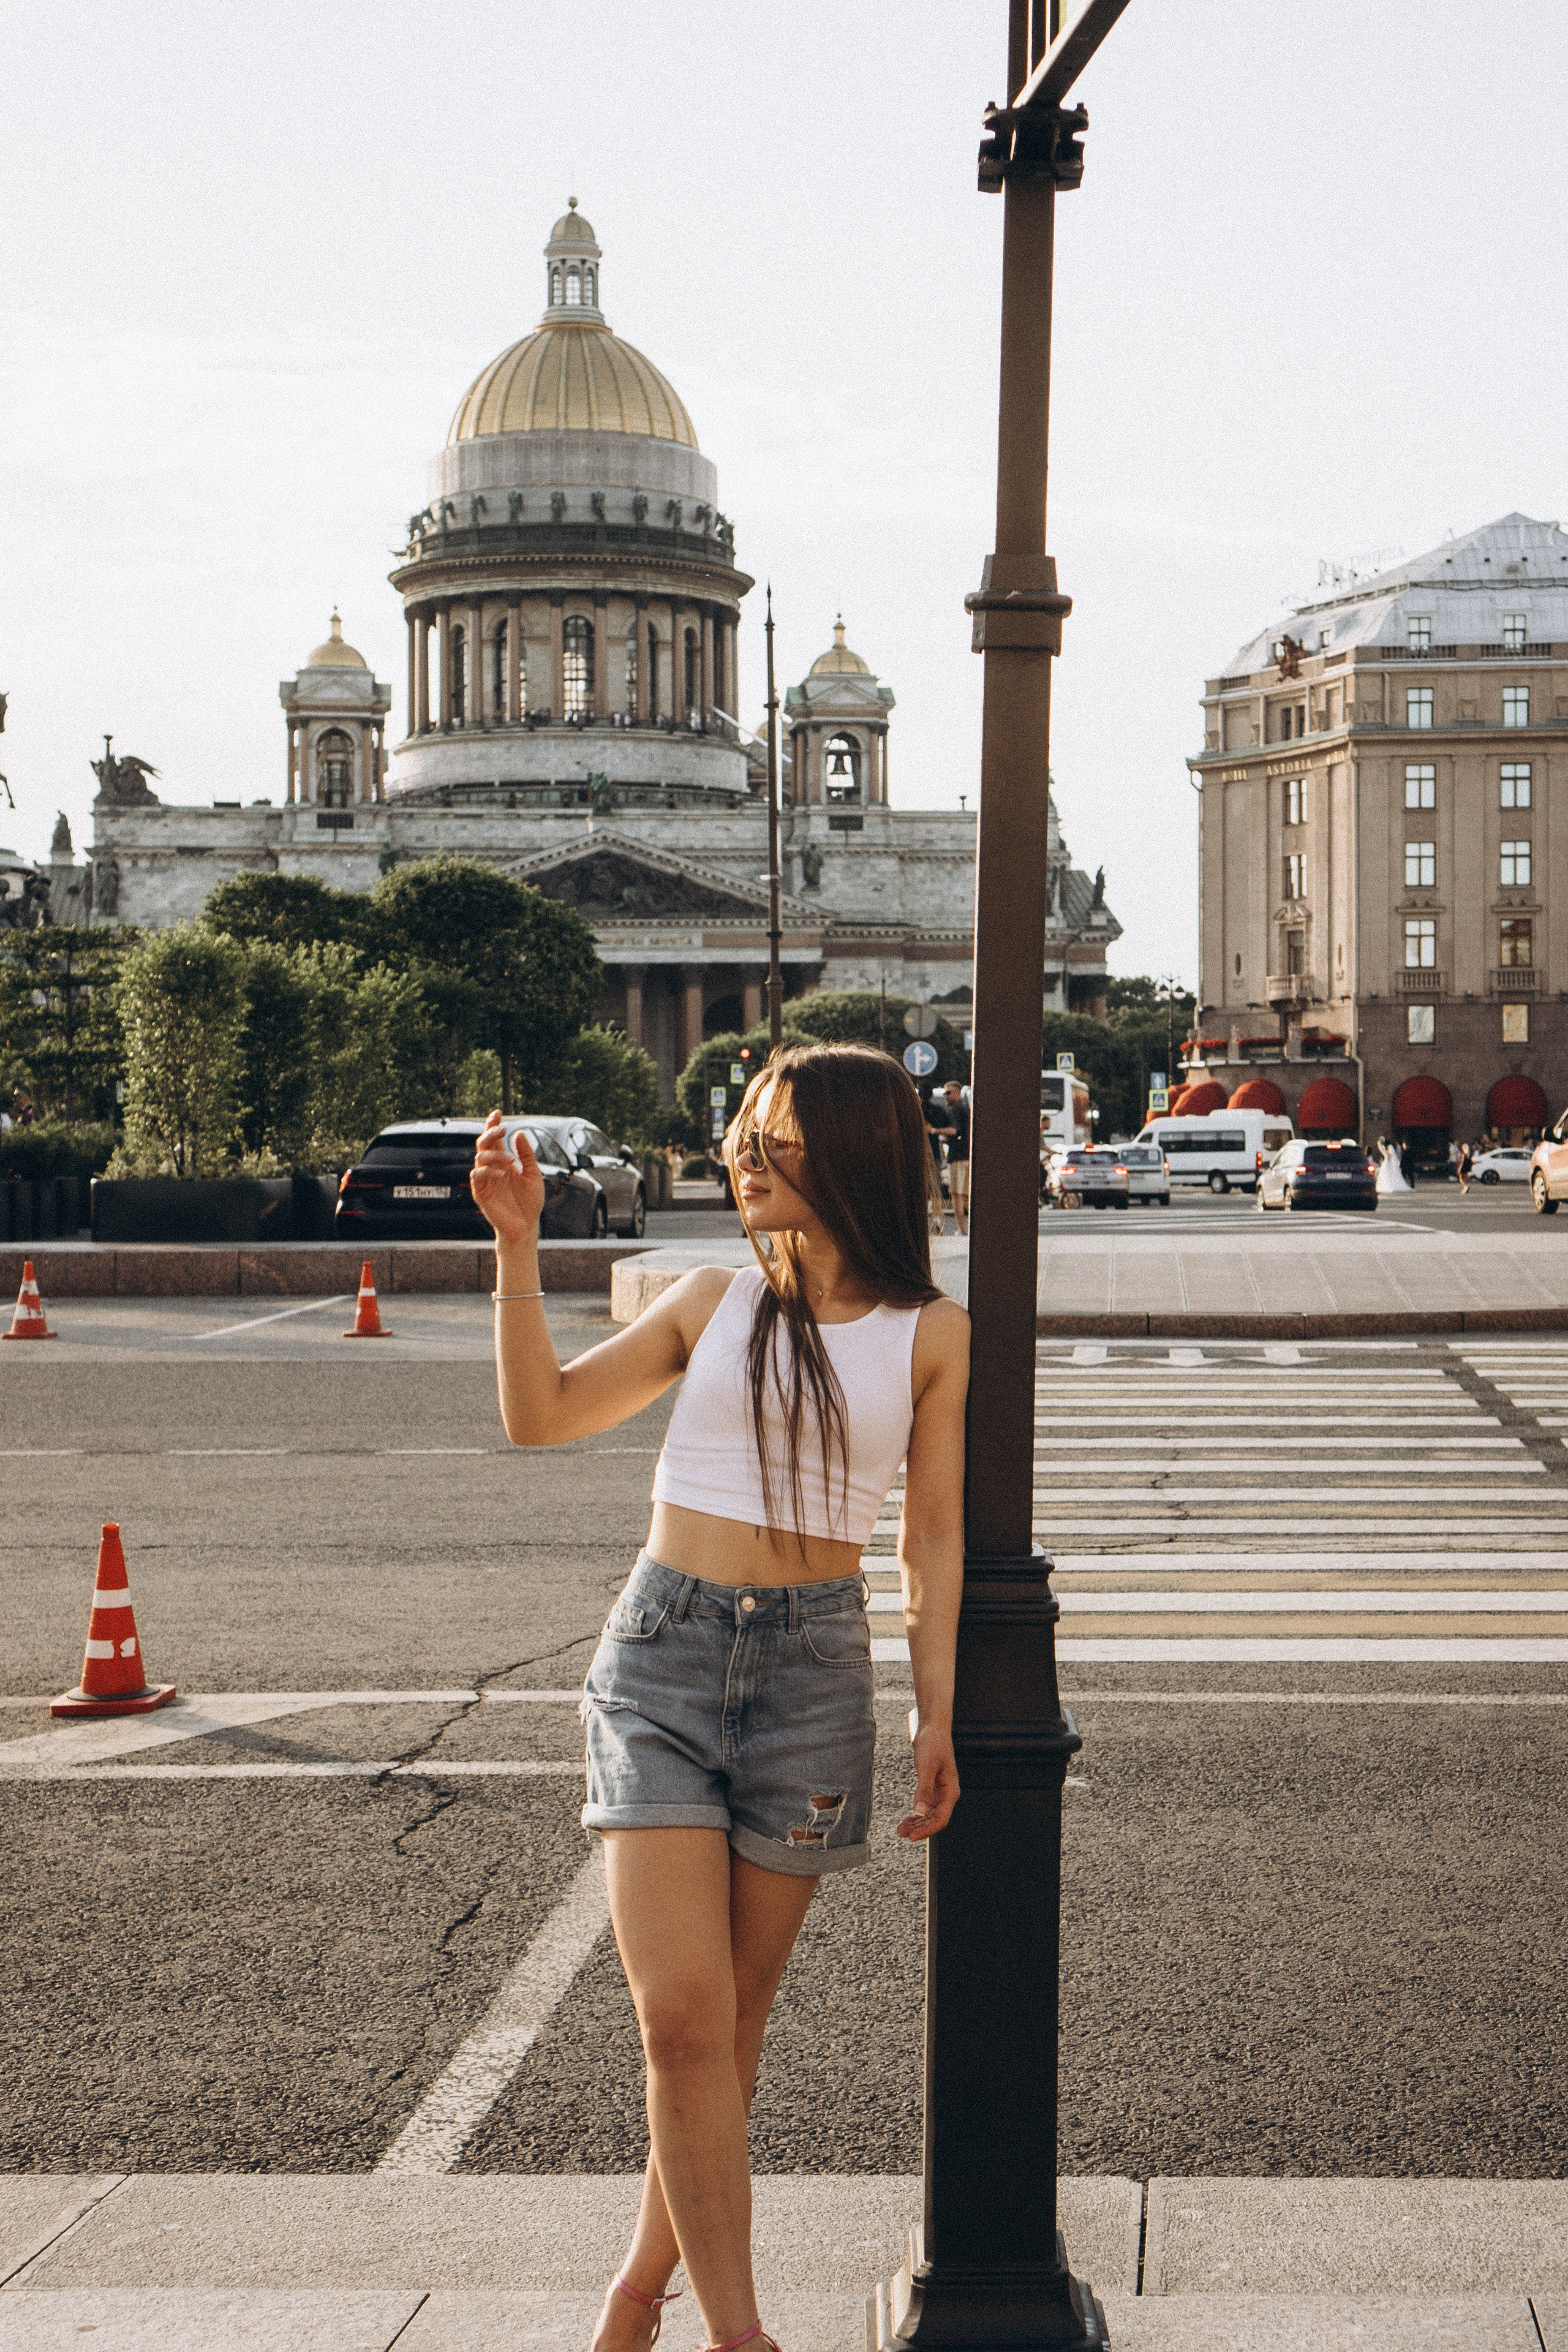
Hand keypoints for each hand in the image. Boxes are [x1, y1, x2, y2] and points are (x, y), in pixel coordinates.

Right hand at [470, 1111, 544, 1243]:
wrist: (526, 1226)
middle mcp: (492, 1168)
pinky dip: (488, 1171)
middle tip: (502, 1128)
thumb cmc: (530, 1202)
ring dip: (495, 1154)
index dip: (493, 1125)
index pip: (495, 1139)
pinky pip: (477, 1176)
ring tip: (511, 1160)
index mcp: (503, 1162)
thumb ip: (526, 1154)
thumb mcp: (533, 1174)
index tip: (497, 1112)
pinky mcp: (481, 1193)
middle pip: (483, 1143)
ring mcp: (485, 1180)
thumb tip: (518, 1132)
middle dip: (490, 1133)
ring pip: (480, 1157)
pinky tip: (502, 1173)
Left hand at [897, 1721, 958, 1841]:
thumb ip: (924, 1789)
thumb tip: (920, 1811)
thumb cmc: (933, 1744)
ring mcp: (939, 1791)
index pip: (941, 1819)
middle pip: (935, 1820)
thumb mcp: (927, 1766)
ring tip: (901, 1829)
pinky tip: (908, 1819)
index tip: (912, 1837)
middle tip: (901, 1833)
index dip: (927, 1830)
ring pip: (929, 1815)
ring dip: (917, 1823)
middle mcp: (947, 1794)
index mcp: (950, 1791)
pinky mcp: (932, 1787)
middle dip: (919, 1829)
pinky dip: (917, 1814)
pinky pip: (925, 1806)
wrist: (933, 1728)